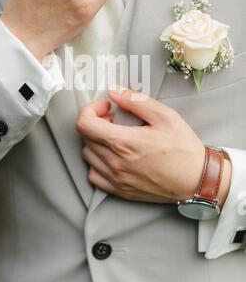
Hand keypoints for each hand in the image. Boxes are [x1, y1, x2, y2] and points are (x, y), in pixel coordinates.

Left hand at [77, 89, 231, 205]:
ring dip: (96, 141)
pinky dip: (97, 163)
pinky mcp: (120, 191)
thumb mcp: (164, 116)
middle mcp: (115, 163)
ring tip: (114, 136)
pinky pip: (94, 175)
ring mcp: (116, 179)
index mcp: (124, 143)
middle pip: (85, 138)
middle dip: (96, 122)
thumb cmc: (183, 149)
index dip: (91, 109)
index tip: (106, 107)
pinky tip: (112, 156)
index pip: (84, 124)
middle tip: (114, 119)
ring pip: (88, 156)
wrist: (197, 180)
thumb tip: (113, 91)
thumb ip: (135, 100)